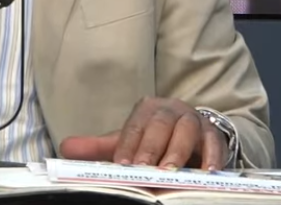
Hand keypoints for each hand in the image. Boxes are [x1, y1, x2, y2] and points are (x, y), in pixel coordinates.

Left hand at [59, 98, 227, 169]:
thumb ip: (98, 147)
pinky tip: (206, 171)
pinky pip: (214, 143)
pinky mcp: (214, 135)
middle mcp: (171, 110)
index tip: (121, 164)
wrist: (192, 134)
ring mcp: (194, 121)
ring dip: (178, 151)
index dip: (128, 144)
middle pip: (160, 124)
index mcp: (147, 109)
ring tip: (169, 172)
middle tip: (144, 169)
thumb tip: (66, 148)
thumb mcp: (128, 142)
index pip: (135, 125)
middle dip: (152, 147)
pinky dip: (212, 157)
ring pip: (187, 131)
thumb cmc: (155, 139)